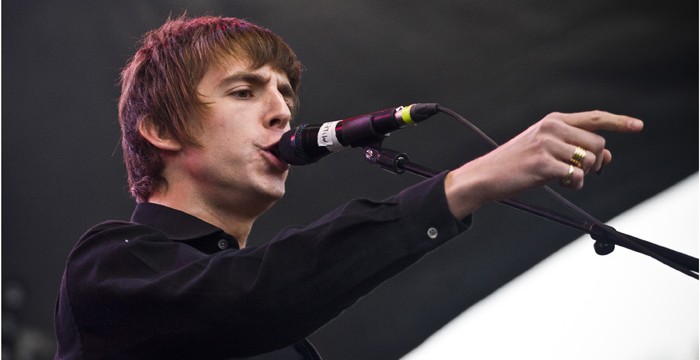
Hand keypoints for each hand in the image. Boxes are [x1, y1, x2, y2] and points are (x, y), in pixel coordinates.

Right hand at [444, 110, 643, 218]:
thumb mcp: (546, 149)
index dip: (619, 122)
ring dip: (583, 175)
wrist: (486, 175)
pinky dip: (575, 184)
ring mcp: (547, 145)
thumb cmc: (516, 164)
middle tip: (577, 171)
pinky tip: (562, 184)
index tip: (638, 126)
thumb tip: (608, 157)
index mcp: (553, 120)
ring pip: (590, 161)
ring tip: (564, 179)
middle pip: (598, 144)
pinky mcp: (543, 164)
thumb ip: (575, 148)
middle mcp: (552, 128)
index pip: (594, 118)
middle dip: (594, 162)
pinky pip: (577, 176)